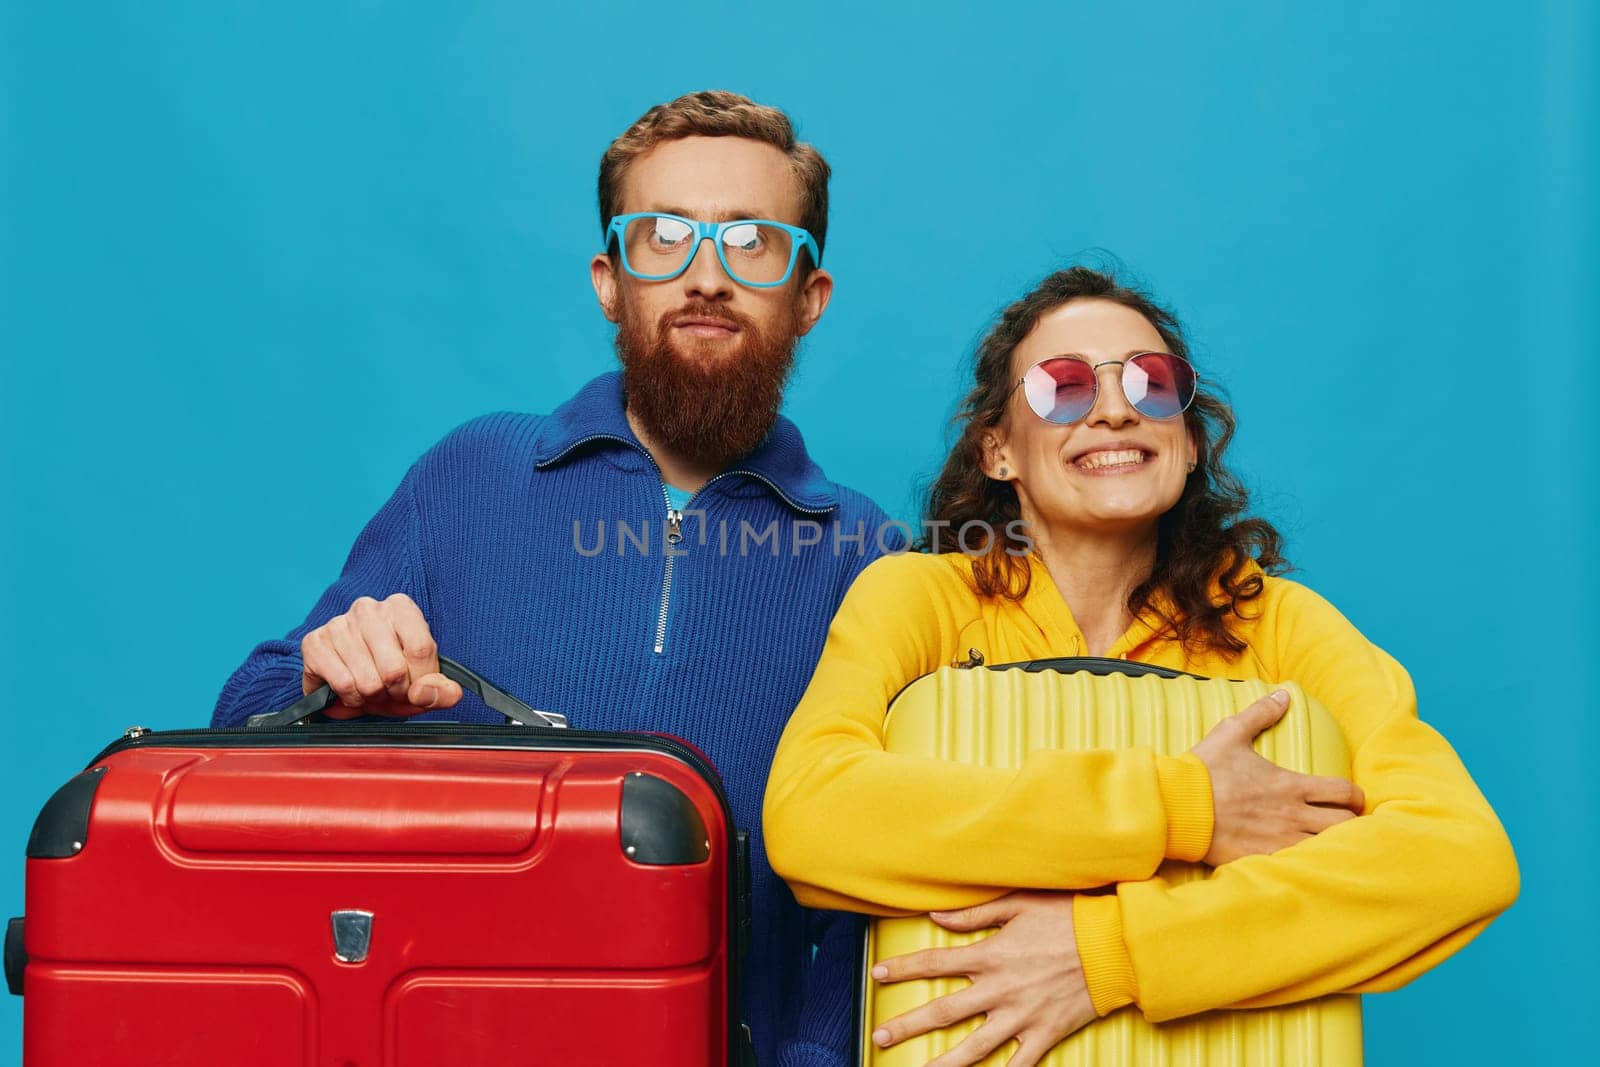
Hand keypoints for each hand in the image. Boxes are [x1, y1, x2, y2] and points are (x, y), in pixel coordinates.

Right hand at [300, 594, 461, 717]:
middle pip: (394, 669)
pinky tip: (351, 690)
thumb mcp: (424, 682)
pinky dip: (350, 698)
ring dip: (372, 697)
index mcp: (401, 607)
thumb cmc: (390, 674)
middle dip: (395, 692)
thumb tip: (435, 694)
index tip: (415, 688)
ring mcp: (339, 623)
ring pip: (367, 681)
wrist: (348, 680)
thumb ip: (443, 690)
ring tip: (370, 689)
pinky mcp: (314, 643)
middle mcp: (368, 608)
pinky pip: (343, 685)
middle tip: (390, 690)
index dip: (420, 681)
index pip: (421, 649)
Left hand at [870, 892, 1096, 1066]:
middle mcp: (999, 989)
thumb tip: (936, 916)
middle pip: (943, 1011)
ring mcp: (1021, 1016)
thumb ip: (974, 914)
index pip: (935, 962)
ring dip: (943, 1063)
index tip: (878, 974)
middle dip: (907, 1025)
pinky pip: (1019, 1064)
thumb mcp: (1018, 904)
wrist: (1114, 945)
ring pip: (974, 1047)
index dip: (903, 969)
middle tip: (880, 1036)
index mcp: (990, 955)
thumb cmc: (1067, 918)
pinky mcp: (1045, 1033)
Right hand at [1190, 689, 1365, 864]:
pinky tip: (1303, 860)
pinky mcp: (1264, 859)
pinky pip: (1300, 866)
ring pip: (1328, 848)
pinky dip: (1307, 862)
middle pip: (1345, 824)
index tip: (1351, 798)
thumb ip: (1261, 713)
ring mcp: (1280, 840)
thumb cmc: (1205, 770)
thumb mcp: (1231, 732)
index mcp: (1291, 785)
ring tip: (1327, 842)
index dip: (1355, 796)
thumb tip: (1283, 694)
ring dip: (1332, 844)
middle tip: (1343, 820)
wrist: (1179, 805)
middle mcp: (1293, 815)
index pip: (1344, 791)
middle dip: (1351, 822)